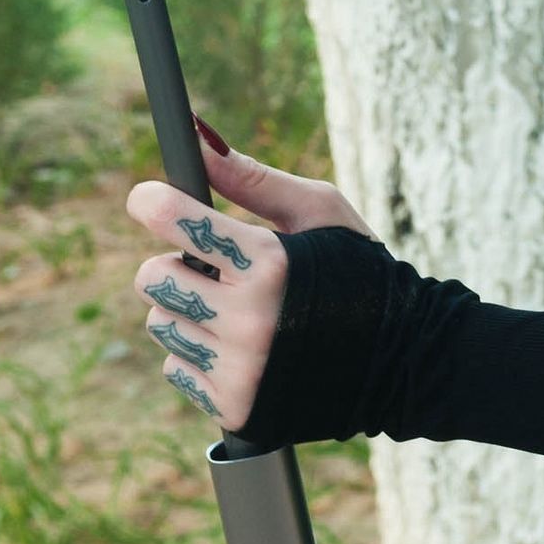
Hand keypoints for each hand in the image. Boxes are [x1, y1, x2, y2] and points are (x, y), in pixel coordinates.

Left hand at [124, 129, 375, 432]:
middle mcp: (251, 316)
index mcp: (272, 262)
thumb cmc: (357, 269)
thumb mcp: (320, 212)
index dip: (154, 204)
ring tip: (231, 309)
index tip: (145, 198)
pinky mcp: (232, 405)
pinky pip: (175, 368)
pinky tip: (239, 347)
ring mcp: (239, 366)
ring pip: (159, 324)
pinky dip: (198, 354)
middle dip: (172, 265)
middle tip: (206, 267)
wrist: (398, 358)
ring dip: (184, 311)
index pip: (183, 224)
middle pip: (152, 278)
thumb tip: (200, 138)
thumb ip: (255, 179)